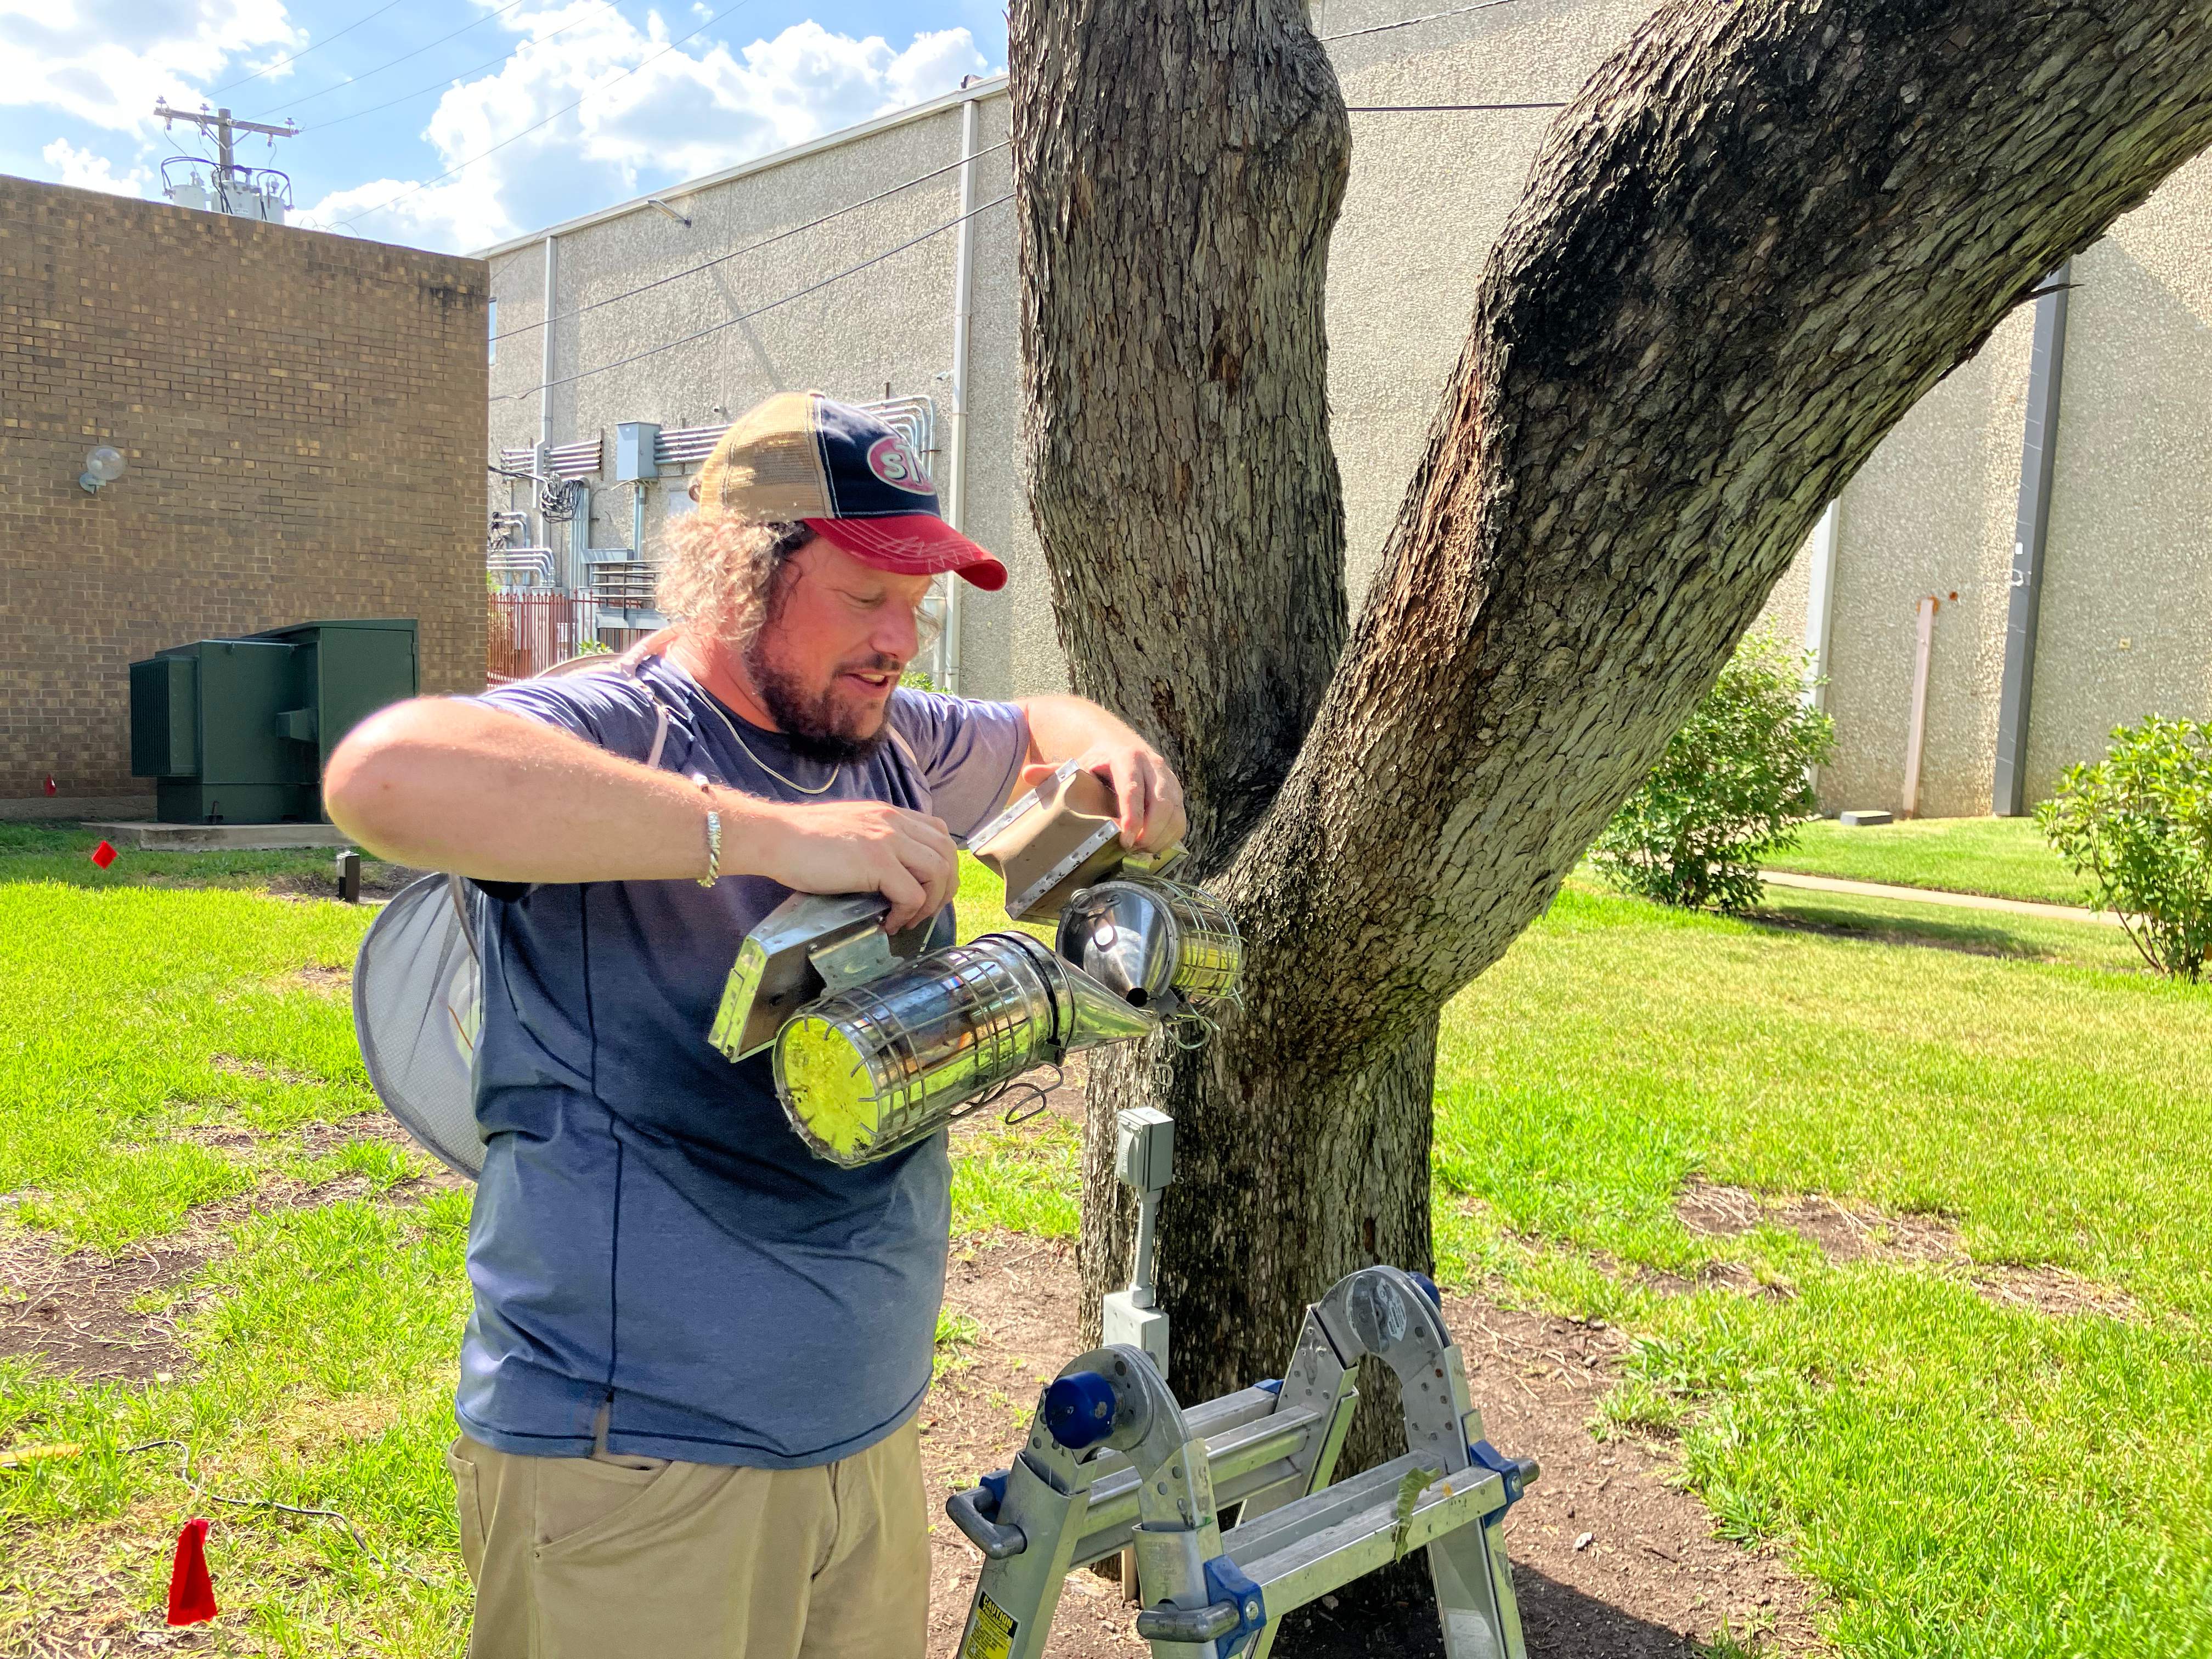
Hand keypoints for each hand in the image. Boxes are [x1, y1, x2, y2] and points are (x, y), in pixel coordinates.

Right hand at [742, 795, 958, 934]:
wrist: (774, 837)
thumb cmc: (802, 840)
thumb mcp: (851, 830)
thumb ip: (876, 842)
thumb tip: (891, 873)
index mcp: (890, 814)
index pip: (939, 833)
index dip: (942, 865)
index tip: (928, 889)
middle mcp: (894, 822)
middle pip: (946, 853)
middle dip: (945, 887)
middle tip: (927, 911)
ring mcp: (887, 840)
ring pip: (937, 872)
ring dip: (930, 902)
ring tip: (910, 920)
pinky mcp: (876, 861)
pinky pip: (911, 894)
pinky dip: (906, 913)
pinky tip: (889, 922)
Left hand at [1017, 743, 1187, 852]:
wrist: (1121, 747)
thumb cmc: (1096, 765)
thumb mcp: (1077, 766)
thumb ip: (1054, 772)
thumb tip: (1027, 774)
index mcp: (1127, 758)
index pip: (1133, 789)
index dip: (1132, 816)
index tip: (1125, 839)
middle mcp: (1153, 766)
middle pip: (1161, 802)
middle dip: (1150, 832)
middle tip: (1132, 852)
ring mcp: (1169, 779)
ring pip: (1175, 812)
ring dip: (1160, 837)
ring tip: (1140, 852)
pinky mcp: (1178, 792)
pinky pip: (1181, 818)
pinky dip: (1170, 836)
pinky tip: (1152, 847)